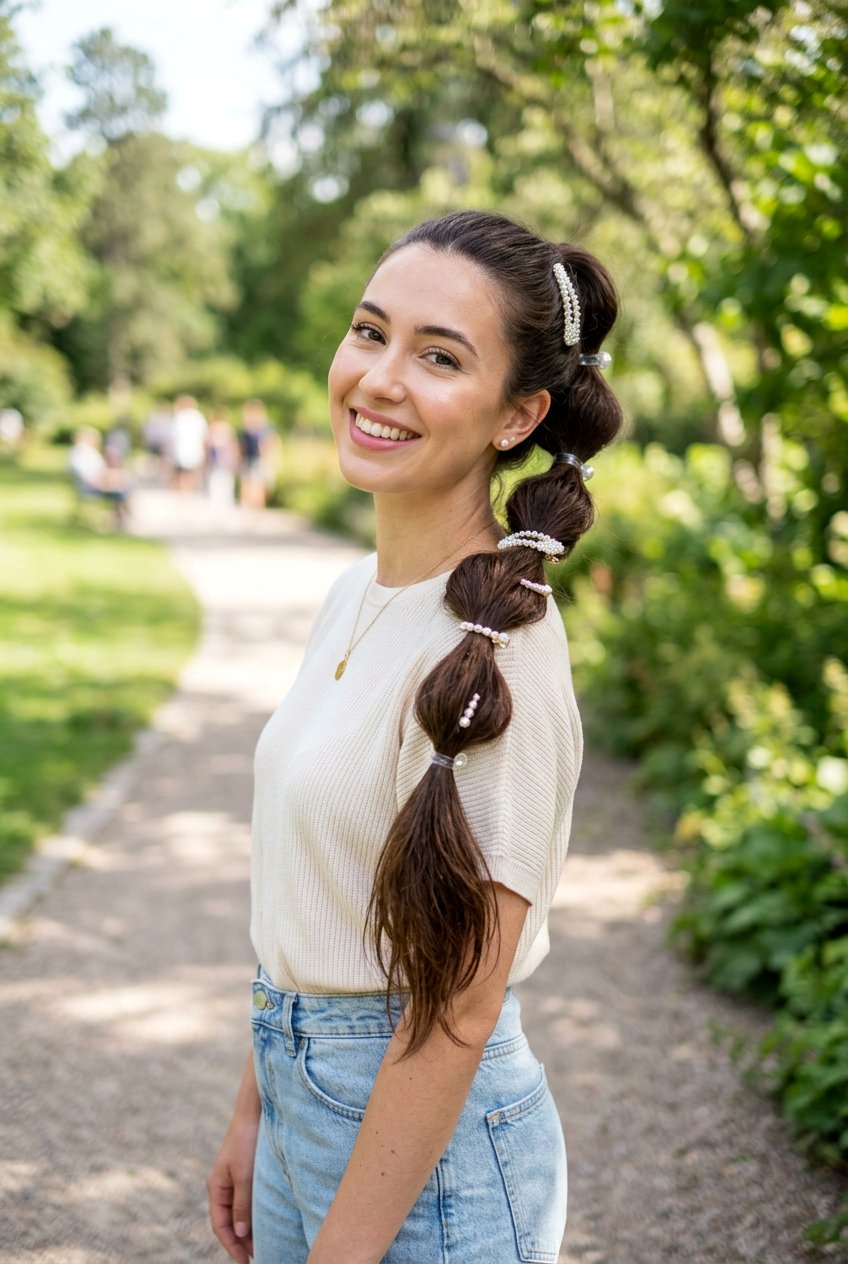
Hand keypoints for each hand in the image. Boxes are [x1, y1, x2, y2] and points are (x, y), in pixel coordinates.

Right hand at [208, 1115, 259, 1262]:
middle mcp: (222, 1186)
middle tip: (255, 1257)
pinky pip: (245, 1201)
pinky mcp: (244, 1173)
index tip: (245, 1260)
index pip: (220, 1225)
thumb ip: (242, 1204)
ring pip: (237, 1212)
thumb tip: (240, 1233)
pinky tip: (262, 1221)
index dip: (231, 1245)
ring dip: (246, 1229)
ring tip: (259, 1245)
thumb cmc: (246, 1142)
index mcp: (216, 1187)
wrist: (253, 1113)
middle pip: (227, 1222)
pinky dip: (251, 1214)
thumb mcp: (245, 1175)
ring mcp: (233, 1180)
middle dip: (239, 1241)